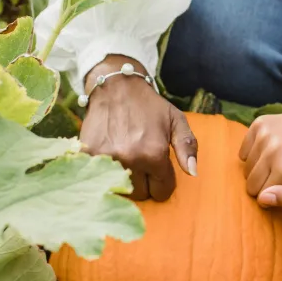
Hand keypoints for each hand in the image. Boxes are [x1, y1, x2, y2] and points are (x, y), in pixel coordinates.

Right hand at [79, 54, 196, 201]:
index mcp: (154, 153)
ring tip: (127, 160)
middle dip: (145, 183)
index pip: (162, 190)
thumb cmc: (149, 105)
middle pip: (141, 194)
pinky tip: (110, 157)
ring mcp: (107, 158)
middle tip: (141, 163)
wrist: (116, 86)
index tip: (158, 169)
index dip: (163, 181)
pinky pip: (100, 179)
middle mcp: (130, 158)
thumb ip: (187, 146)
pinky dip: (105, 173)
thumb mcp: (176, 120)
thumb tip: (193, 173)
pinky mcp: (88, 155)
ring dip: (125, 180)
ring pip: (120, 190)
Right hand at [239, 84, 281, 208]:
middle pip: (250, 182)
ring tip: (277, 160)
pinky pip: (243, 150)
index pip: (261, 195)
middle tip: (281, 174)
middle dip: (263, 183)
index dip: (273, 194)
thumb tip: (262, 199)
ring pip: (246, 167)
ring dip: (259, 168)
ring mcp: (263, 135)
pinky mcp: (259, 124)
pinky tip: (269, 149)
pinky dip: (252, 153)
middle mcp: (271, 151)